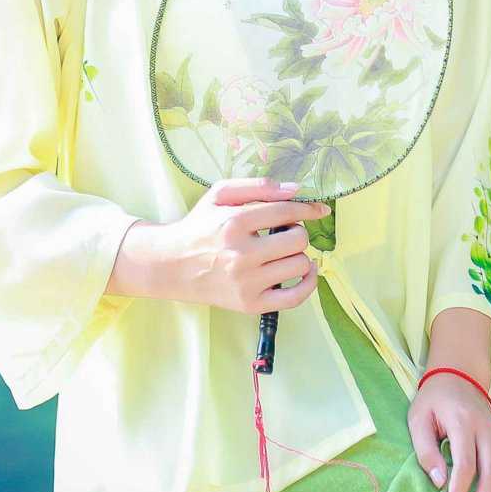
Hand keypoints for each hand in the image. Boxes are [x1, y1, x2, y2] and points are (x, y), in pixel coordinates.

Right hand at [120, 176, 329, 313]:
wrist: (172, 266)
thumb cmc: (199, 226)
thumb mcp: (220, 194)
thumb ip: (257, 187)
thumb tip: (297, 190)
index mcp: (234, 223)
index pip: (286, 211)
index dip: (307, 208)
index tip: (318, 209)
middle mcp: (241, 254)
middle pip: (298, 239)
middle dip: (296, 231)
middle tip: (282, 231)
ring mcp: (246, 283)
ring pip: (300, 265)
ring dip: (298, 255)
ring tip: (282, 251)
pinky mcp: (250, 304)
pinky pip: (296, 297)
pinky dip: (308, 284)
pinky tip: (304, 272)